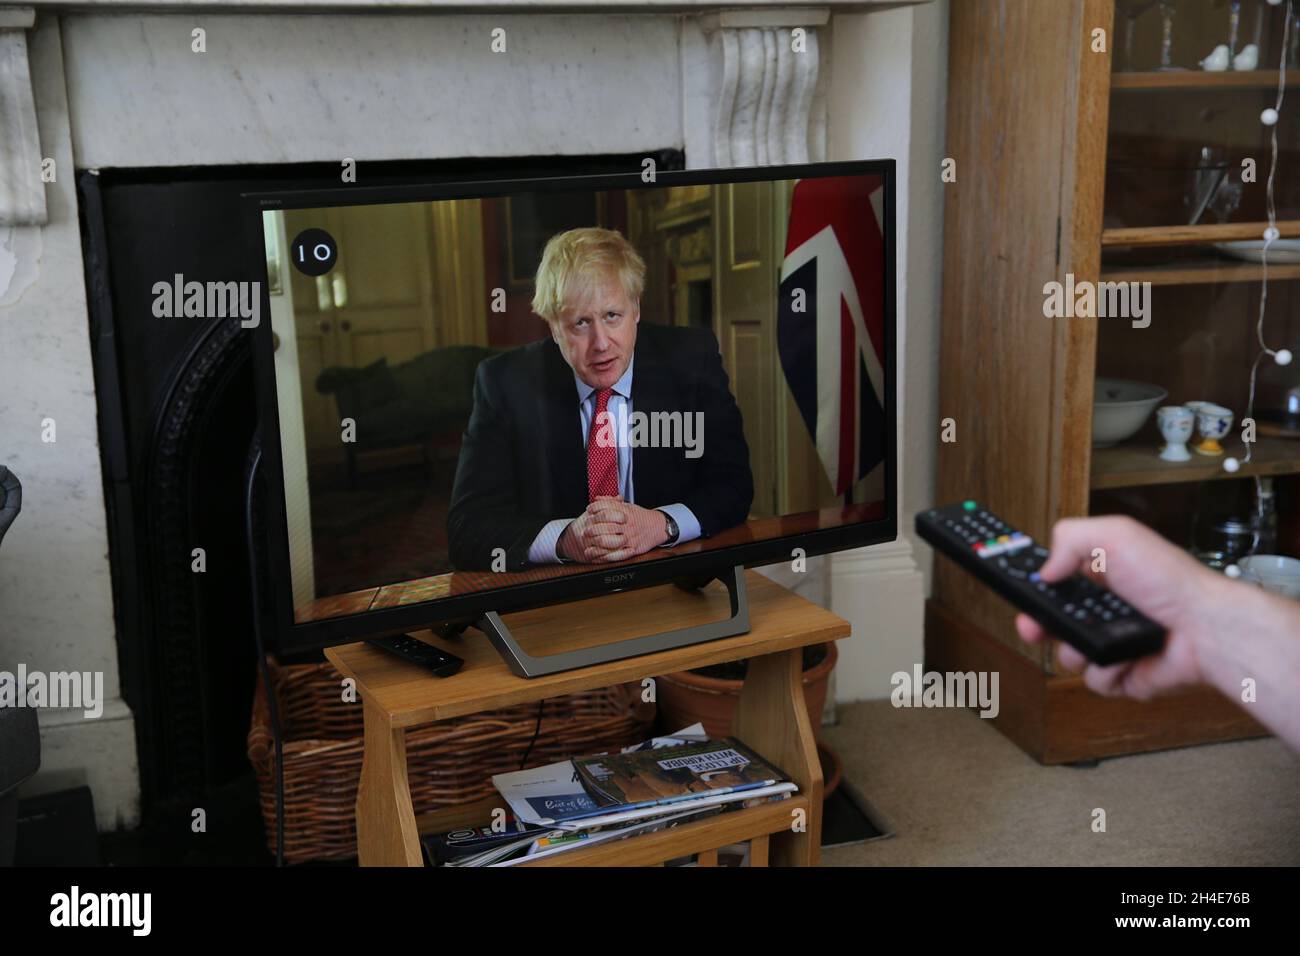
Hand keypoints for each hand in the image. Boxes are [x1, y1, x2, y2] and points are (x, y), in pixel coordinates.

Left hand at [557, 496, 667, 562]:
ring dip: (598, 543)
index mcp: (625, 513)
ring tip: (589, 544)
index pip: (608, 508)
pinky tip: (598, 556)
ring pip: (611, 541)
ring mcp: (630, 538)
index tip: (589, 510)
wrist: (658, 527)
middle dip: (593, 529)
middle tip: (586, 531)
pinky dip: (606, 556)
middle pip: (607, 526)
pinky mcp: (632, 549)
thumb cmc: (640, 517)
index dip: (596, 508)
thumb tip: (596, 499)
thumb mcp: (627, 506)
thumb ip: (610, 502)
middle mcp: (627, 525)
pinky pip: (618, 554)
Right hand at [1014, 515, 1242, 699]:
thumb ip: (1071, 539)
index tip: (1016, 590)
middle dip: (1036, 623)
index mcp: (1098, 575)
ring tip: (1097, 638)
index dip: (1033, 587)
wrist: (1204, 628)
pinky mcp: (1122, 674)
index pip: (1052, 581)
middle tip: (1032, 624)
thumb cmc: (1171, 581)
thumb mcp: (1116, 535)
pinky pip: (1094, 680)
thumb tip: (1046, 569)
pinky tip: (1123, 657)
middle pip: (1051, 621)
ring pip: (1068, 653)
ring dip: (1075, 648)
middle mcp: (1103, 609)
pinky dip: (1105, 670)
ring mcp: (1111, 642)